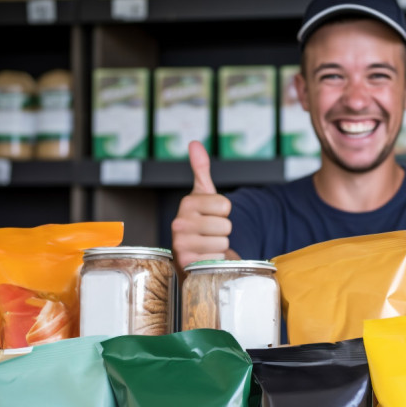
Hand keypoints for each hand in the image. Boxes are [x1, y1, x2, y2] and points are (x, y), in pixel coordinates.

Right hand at [171, 141, 233, 268]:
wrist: (189, 252)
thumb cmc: (199, 222)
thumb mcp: (202, 195)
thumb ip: (200, 169)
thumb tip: (195, 143)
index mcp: (187, 203)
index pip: (225, 205)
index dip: (224, 212)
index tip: (212, 215)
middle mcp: (180, 222)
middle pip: (225, 226)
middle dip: (223, 231)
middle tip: (210, 233)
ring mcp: (181, 244)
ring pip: (223, 243)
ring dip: (219, 247)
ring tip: (207, 245)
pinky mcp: (186, 263)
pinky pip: (217, 260)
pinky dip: (215, 261)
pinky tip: (204, 257)